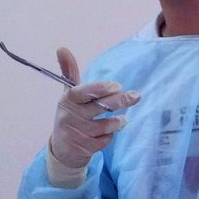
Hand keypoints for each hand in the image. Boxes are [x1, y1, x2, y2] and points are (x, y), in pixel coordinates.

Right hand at [50, 47, 140, 168]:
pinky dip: (110, 136)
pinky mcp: (85, 148)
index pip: (81, 92)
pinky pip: (106, 140)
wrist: (61, 149)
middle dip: (119, 101)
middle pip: (99, 107)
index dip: (99, 88)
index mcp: (67, 100)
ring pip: (106, 125)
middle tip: (136, 96)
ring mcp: (77, 133)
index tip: (117, 86)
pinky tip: (107, 134)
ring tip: (121, 120)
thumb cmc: (70, 116)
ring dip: (117, 122)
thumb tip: (62, 48)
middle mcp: (71, 116)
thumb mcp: (68, 95)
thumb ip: (69, 73)